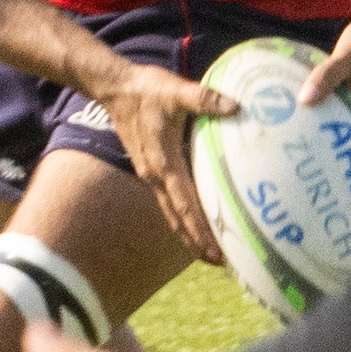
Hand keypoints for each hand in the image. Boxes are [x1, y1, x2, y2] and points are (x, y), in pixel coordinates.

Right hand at [97, 61, 237, 263]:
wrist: (113, 87)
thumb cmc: (145, 90)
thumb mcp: (176, 91)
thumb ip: (206, 99)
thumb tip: (237, 107)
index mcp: (164, 163)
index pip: (185, 205)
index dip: (200, 231)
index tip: (215, 252)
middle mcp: (155, 175)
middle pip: (177, 218)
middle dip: (196, 242)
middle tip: (220, 263)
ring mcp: (149, 173)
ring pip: (170, 212)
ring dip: (188, 232)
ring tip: (208, 250)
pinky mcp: (149, 167)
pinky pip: (167, 199)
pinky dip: (181, 214)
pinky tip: (194, 217)